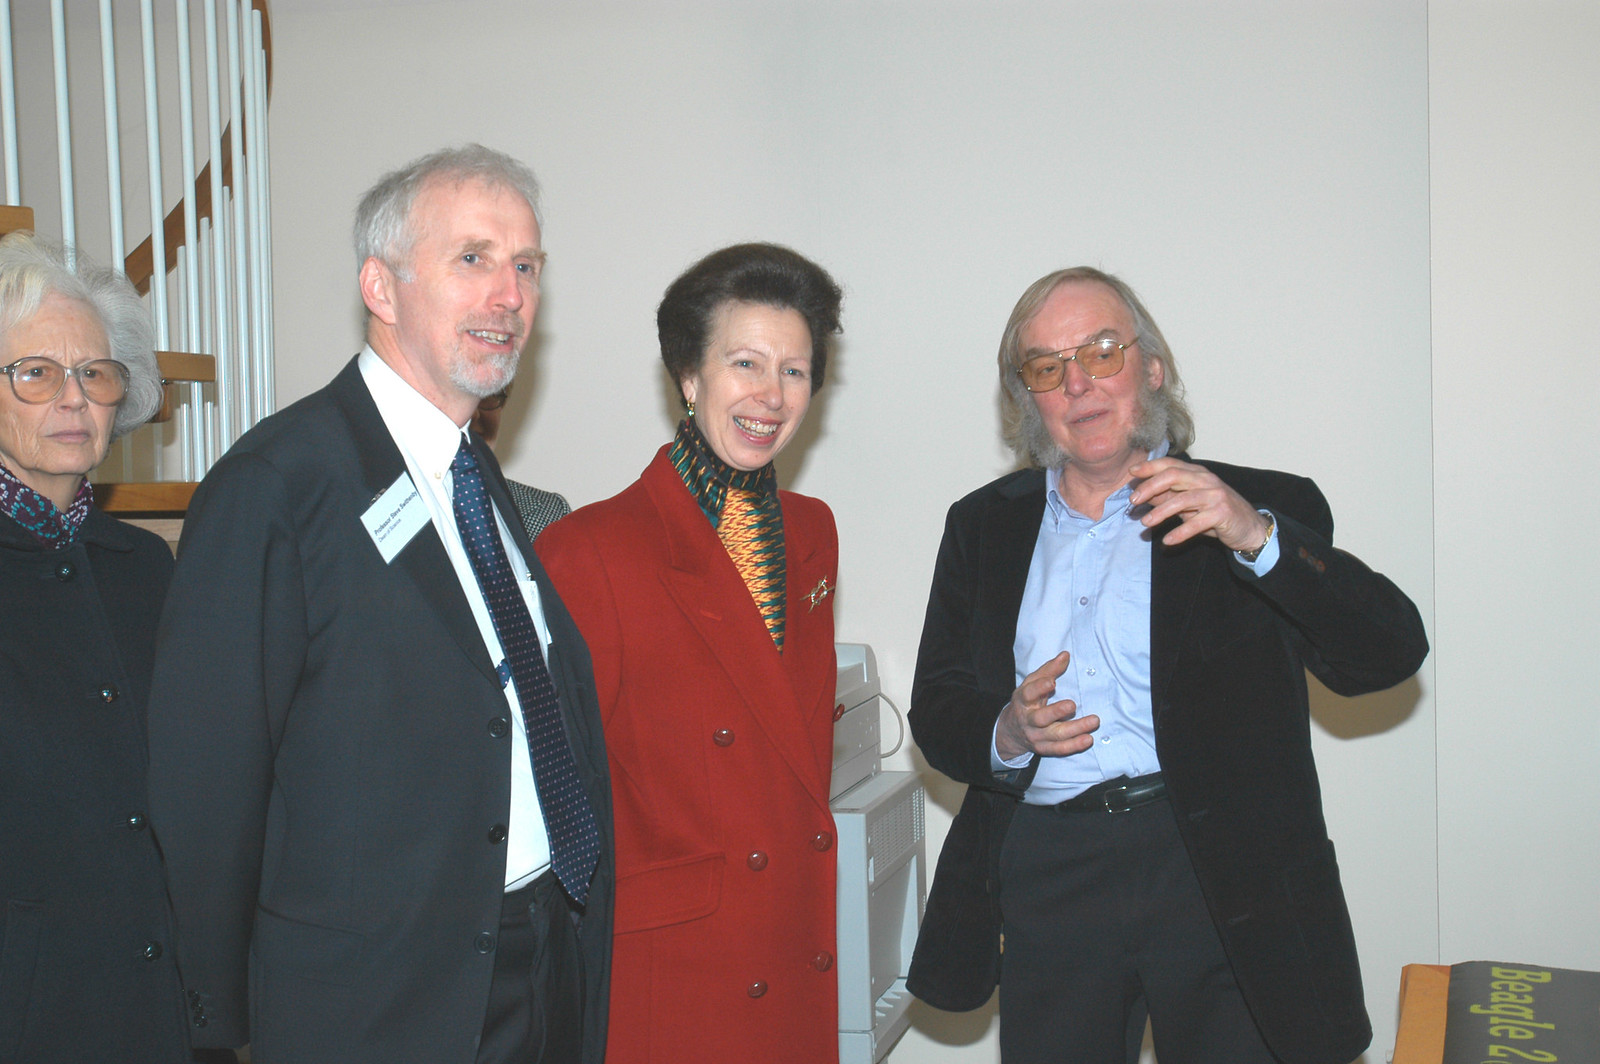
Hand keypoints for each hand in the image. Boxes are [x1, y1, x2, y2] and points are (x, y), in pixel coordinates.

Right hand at [995, 651, 1099, 760]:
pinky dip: (1074, 745)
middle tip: (1072, 705)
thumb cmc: (1026, 702)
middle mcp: (1028, 719)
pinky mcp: (1044, 748)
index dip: (1039, 688)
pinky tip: (1088, 738)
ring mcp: (1036, 736)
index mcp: (1023, 700)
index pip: (1029, 694)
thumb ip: (1048, 670)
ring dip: (1075, 729)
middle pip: (1041, 718)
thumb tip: (1065, 655)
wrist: (1011, 731)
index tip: (1052, 682)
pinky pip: (1060, 749)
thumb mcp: (1031, 684)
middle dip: (1056, 712)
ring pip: (1055, 735)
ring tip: (1093, 721)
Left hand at [1128, 457, 1270, 551]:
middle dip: (1150, 487)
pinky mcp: (1222, 513)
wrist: (1248, 527)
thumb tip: (1143, 495)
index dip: (1150, 467)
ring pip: (1183, 500)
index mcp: (1197, 473)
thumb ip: (1168, 497)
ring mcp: (1215, 496)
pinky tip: (1168, 541)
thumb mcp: (1189, 504)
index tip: (1131, 473)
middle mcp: (1206, 480)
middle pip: (1173, 476)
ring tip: (1146, 523)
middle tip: (1133, 500)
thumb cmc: (1215, 513)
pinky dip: (1180, 532)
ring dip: (1161, 512)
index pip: (1170, 464)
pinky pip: (1196, 523)